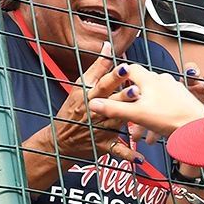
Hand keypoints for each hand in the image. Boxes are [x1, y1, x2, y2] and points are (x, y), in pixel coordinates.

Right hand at [50, 43, 139, 162]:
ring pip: (116, 125)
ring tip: (142, 119)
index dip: (113, 76)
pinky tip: (141, 158)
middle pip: (111, 103)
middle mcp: (94, 112)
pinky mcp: (103, 145)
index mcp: (89, 95)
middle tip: (137, 91)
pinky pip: (117, 151)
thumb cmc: (73, 109)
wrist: (60, 140)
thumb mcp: (81, 86)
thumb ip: (98, 67)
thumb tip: (108, 44)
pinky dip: (128, 156)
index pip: (102, 84)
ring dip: (128, 123)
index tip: (125, 68)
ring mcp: (99, 129)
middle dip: (123, 97)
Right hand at [88, 58, 203, 140]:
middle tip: (125, 118)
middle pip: (140, 88)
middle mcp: (162, 81)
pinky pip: (164, 109)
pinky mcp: (182, 102)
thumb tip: (92, 104)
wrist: (200, 128)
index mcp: (150, 80)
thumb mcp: (138, 115)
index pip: (129, 69)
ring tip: (139, 135)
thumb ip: (114, 109)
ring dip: (143, 117)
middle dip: (131, 104)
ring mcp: (174, 90)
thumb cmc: (171, 119)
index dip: (118, 77)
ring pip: (152, 101)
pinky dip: (156, 121)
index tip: (112, 86)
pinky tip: (154, 138)